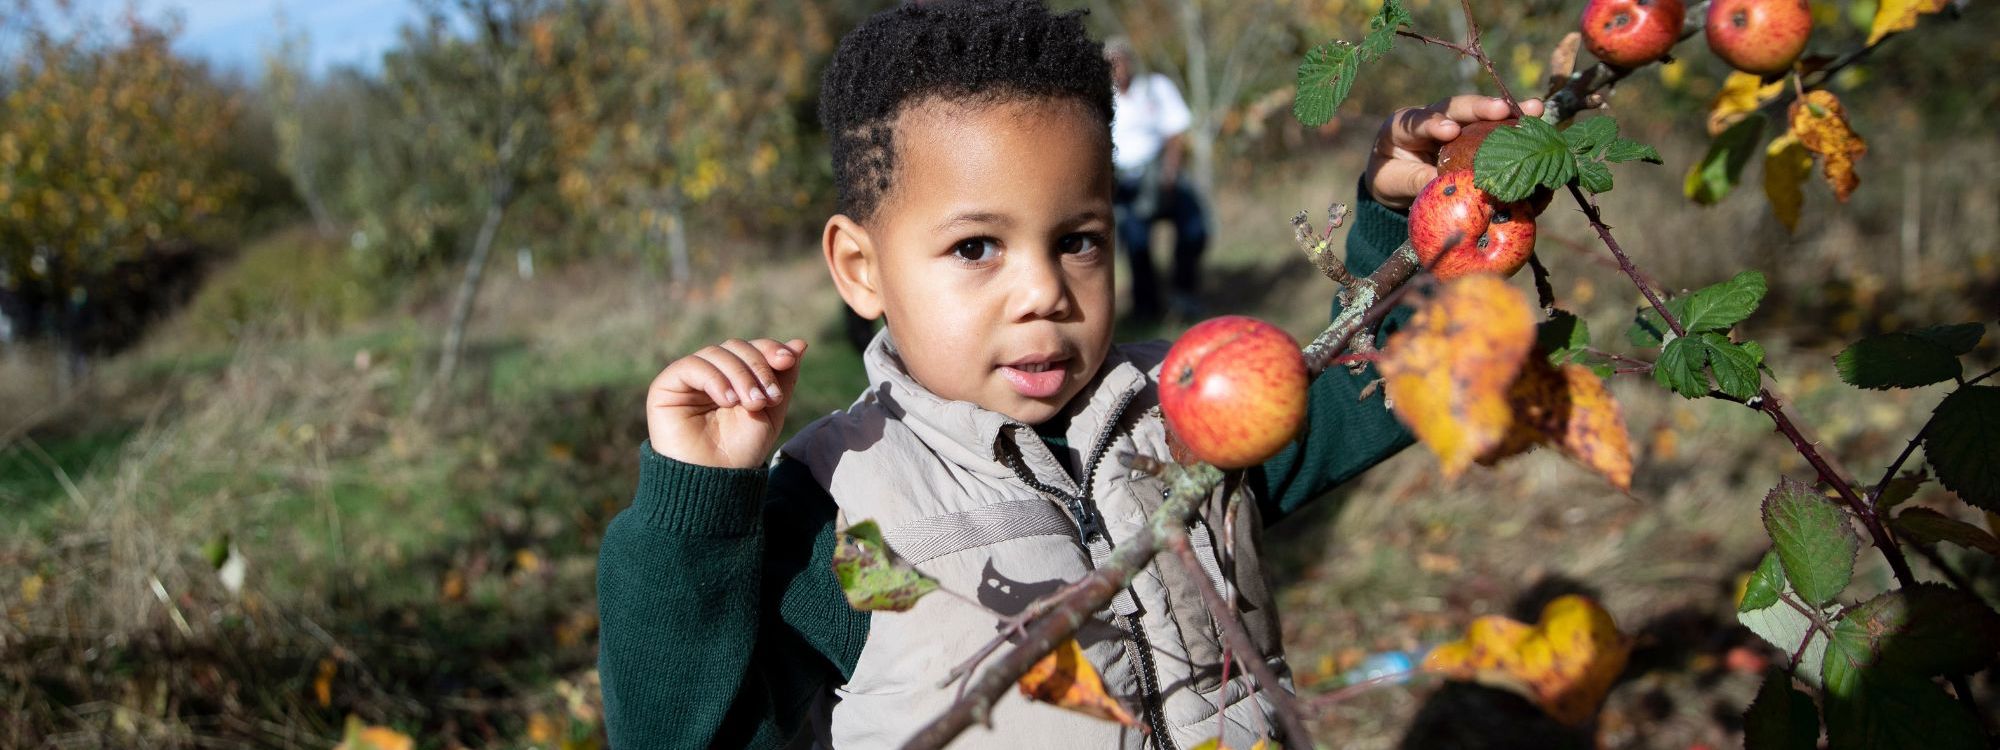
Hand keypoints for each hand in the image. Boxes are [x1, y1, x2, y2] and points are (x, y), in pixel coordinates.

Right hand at [646, 338, 807, 468]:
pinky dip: (715, 379)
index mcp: (733, 377)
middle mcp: (709, 374)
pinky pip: (692, 366)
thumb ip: (784, 377)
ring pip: (716, 354)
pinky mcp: (666, 386)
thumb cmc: (741, 450)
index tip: (787, 361)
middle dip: (758, 367)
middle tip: (768, 398)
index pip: (750, 348)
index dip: (769, 349)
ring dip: (740, 375)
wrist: (714, 480)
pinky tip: (727, 401)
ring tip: (751, 404)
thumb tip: (800, 343)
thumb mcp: (771, 411)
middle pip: (735, 347)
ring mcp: (687, 379)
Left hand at [1366, 95, 1545, 210]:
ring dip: (1510, 111)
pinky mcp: (1474, 132)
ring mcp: (1456, 122)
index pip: (1416, 121)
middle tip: (1501, 109)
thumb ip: (1415, 182)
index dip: (1433, 123)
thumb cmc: (1391, 176)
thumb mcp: (1393, 182)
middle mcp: (1433, 116)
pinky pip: (1495, 129)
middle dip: (1480, 107)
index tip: (1449, 131)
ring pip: (1481, 113)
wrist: (1397, 177)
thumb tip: (1446, 186)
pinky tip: (1540, 126)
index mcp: (1403, 126)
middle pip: (1456, 107)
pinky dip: (1516, 128)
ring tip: (1535, 110)